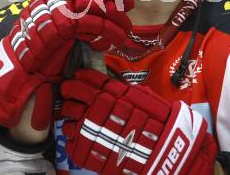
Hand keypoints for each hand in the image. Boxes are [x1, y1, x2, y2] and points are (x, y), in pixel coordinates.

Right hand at [0, 0, 132, 129]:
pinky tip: (116, 40)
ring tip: (127, 28)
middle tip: (129, 2)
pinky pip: (95, 24)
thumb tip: (107, 5)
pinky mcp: (64, 25)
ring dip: (116, 18)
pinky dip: (109, 32)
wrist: (22, 68)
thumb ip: (77, 11)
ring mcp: (58, 9)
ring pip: (97, 6)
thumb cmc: (41, 47)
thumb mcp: (60, 22)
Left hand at [60, 68, 216, 173]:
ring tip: (78, 120)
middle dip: (70, 95)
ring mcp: (89, 129)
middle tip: (74, 99)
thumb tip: (107, 85)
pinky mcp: (85, 151)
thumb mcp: (141, 95)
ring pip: (66, 118)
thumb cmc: (157, 120)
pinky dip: (73, 139)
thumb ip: (120, 89)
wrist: (163, 150)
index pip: (83, 77)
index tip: (77, 79)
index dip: (78, 77)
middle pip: (69, 95)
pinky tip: (82, 139)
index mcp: (110, 91)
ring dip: (70, 117)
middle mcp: (96, 107)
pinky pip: (69, 141)